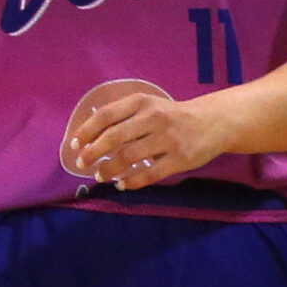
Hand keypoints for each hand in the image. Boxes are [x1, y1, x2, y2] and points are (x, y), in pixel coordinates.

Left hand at [65, 90, 230, 190]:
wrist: (213, 121)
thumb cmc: (172, 115)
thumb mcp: (148, 105)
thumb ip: (123, 115)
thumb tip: (89, 132)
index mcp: (141, 102)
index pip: (106, 115)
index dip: (86, 131)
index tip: (73, 145)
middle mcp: (153, 118)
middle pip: (114, 138)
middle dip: (92, 153)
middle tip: (82, 164)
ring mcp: (167, 139)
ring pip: (129, 157)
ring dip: (109, 169)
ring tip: (100, 176)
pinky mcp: (179, 159)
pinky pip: (149, 174)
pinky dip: (131, 181)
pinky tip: (121, 184)